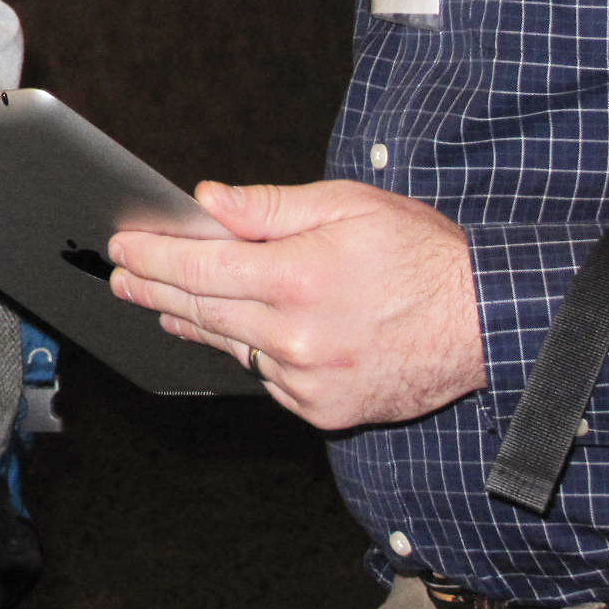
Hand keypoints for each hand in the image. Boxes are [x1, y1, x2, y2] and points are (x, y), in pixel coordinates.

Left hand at [108, 179, 484, 429]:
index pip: (196, 268)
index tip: (121, 247)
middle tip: (120, 277)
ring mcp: (309, 378)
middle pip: (199, 311)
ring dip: (190, 323)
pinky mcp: (324, 408)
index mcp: (296, 277)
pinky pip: (267, 378)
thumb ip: (268, 208)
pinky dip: (248, 353)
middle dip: (151, 291)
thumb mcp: (347, 206)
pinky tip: (232, 335)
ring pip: (230, 346)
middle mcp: (296, 335)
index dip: (150, 257)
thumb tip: (207, 201)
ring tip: (161, 306)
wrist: (488, 323)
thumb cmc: (422, 255)